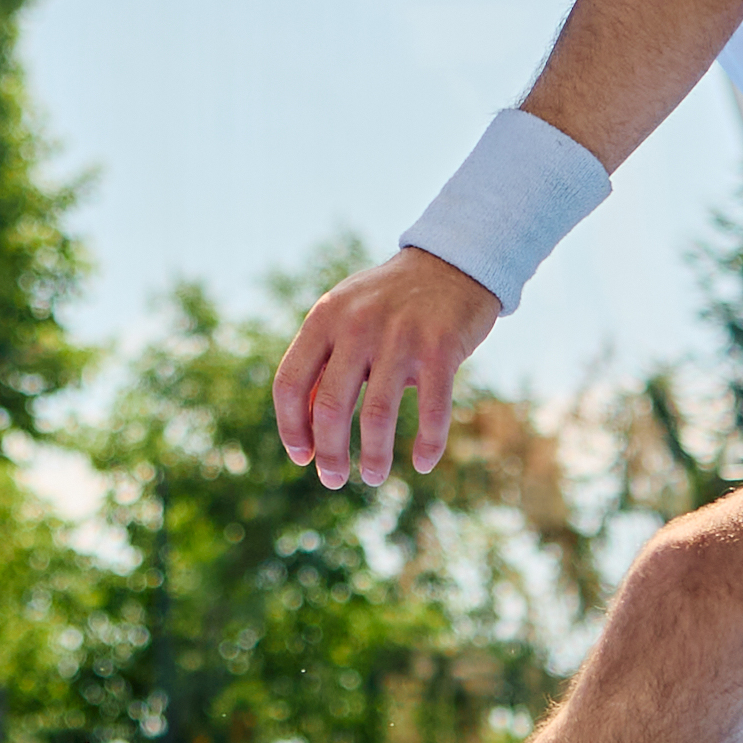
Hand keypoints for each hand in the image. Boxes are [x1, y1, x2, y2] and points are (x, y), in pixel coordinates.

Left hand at [274, 246, 504, 489]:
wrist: (453, 262)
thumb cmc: (391, 302)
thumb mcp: (345, 317)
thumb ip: (324, 362)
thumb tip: (302, 428)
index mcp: (325, 318)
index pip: (290, 383)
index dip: (290, 427)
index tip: (302, 457)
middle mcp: (357, 326)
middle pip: (329, 406)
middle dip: (329, 453)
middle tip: (333, 480)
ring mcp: (400, 336)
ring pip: (377, 415)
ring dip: (374, 457)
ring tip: (374, 478)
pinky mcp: (441, 348)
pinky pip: (432, 410)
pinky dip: (428, 444)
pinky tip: (424, 463)